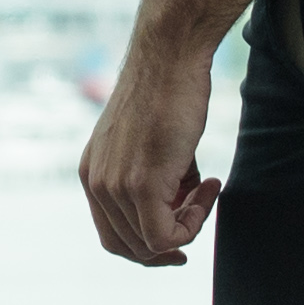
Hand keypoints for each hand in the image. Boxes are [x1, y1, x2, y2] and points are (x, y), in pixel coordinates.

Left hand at [80, 33, 224, 268]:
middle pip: (130, 247)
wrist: (171, 57)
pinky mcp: (141, 185)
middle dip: (171, 241)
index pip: (113, 236)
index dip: (148, 245)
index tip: (180, 231)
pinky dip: (193, 224)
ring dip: (188, 225)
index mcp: (92, 174)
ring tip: (208, 187)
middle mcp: (96, 183)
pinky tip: (211, 186)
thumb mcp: (147, 143)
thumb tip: (177, 207)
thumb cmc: (167, 92)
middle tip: (201, 213)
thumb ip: (152, 179)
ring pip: (151, 244)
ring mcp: (116, 186)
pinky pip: (164, 236)